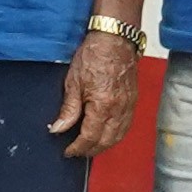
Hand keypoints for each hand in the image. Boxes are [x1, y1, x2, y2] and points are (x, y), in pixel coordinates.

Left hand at [54, 31, 138, 156]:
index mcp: (102, 106)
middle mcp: (119, 109)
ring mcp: (128, 106)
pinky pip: (126, 125)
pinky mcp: (133, 101)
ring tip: (91, 147)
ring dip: (105, 145)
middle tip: (78, 152)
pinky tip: (107, 134)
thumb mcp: (73, 82)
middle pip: (106, 141)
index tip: (68, 151)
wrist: (115, 39)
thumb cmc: (94, 55)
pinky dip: (116, 135)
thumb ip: (68, 109)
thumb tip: (58, 129)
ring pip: (119, 136)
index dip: (78, 148)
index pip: (90, 137)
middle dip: (91, 150)